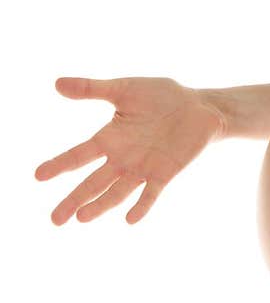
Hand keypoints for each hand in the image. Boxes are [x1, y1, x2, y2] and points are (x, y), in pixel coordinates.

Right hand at [34, 76, 225, 225]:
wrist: (198, 106)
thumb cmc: (161, 96)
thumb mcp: (123, 89)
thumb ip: (92, 89)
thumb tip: (57, 83)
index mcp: (109, 138)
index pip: (78, 155)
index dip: (59, 165)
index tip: (38, 176)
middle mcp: (122, 158)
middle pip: (93, 182)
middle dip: (74, 199)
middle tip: (55, 219)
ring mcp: (142, 168)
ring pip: (116, 192)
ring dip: (100, 205)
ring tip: (82, 218)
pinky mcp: (164, 174)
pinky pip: (150, 194)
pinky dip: (141, 206)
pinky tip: (130, 219)